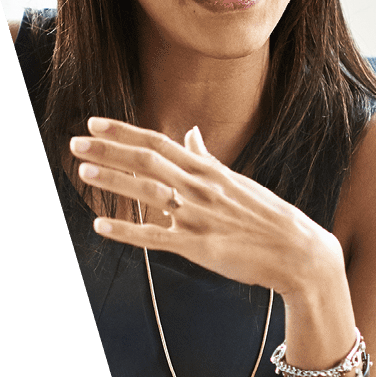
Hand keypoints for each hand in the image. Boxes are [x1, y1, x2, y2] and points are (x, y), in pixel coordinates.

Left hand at [74, 117, 338, 297]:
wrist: (299, 253)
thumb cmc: (268, 217)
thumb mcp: (238, 182)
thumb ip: (207, 159)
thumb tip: (191, 134)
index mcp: (211, 172)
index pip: (160, 143)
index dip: (125, 133)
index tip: (95, 123)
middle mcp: (202, 189)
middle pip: (149, 162)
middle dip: (110, 151)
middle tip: (76, 143)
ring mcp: (200, 217)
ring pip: (148, 193)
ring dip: (114, 181)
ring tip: (84, 171)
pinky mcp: (199, 247)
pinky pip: (155, 237)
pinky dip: (126, 231)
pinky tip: (100, 225)